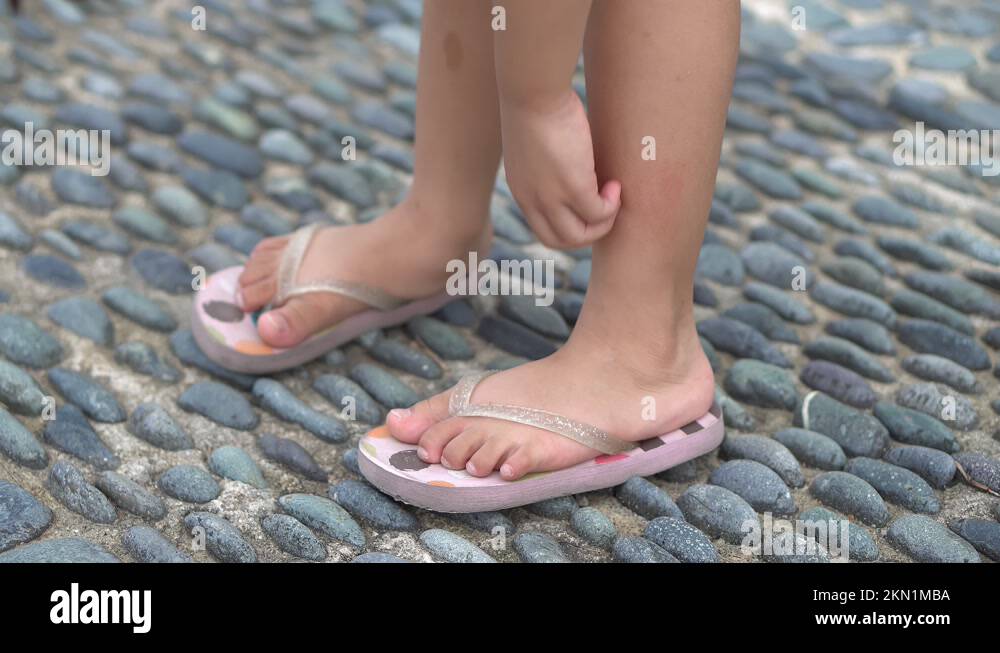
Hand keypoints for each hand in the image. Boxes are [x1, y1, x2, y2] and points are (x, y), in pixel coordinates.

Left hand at [500, 90, 620, 249]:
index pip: (544, 230)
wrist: (533, 91)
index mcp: (522, 191)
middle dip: (587, 232)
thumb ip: (549, 162)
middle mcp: (533, 200)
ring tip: (613, 196)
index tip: (585, 207)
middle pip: (560, 240)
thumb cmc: (535, 105)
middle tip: (605, 208)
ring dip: (602, 223)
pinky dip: (611, 204)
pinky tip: (616, 184)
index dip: (569, 226)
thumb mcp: (536, 144)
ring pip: (579, 235)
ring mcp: (552, 197)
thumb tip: (572, 161)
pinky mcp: (573, 185)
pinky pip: (598, 212)